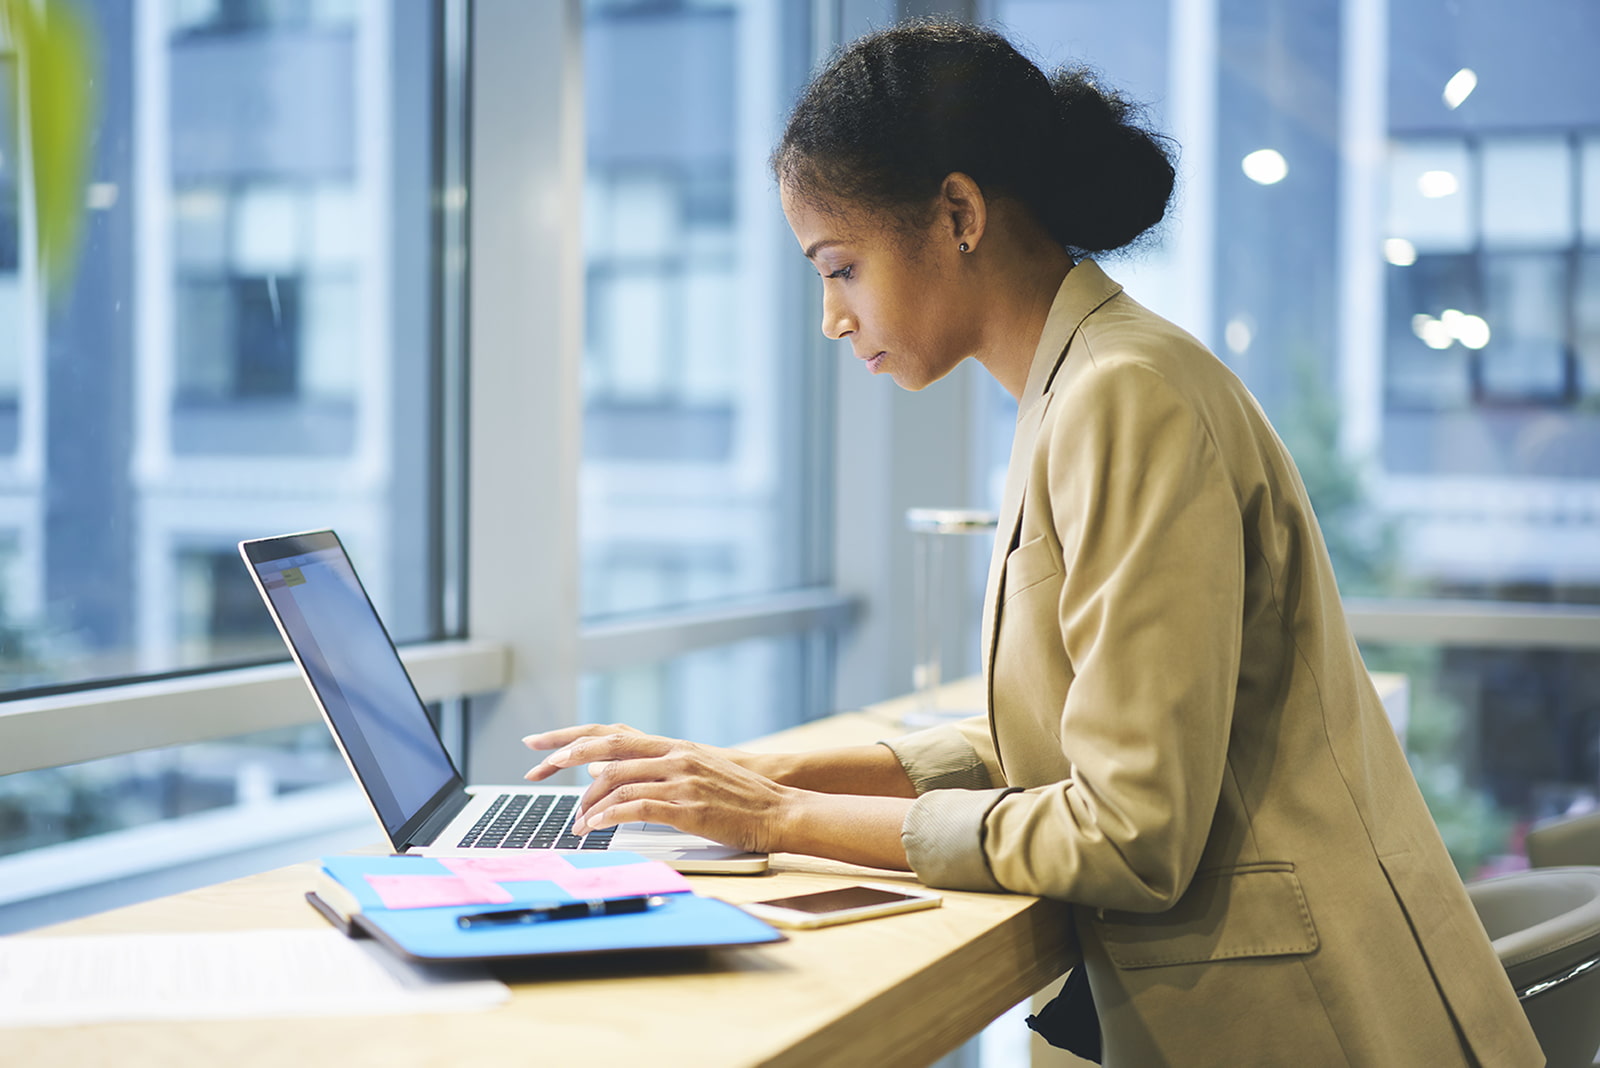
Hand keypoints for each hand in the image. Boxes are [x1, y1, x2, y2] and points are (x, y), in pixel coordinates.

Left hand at [522, 725, 796, 854]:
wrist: (778, 808)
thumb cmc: (738, 796)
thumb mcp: (693, 772)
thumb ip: (651, 769)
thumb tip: (602, 772)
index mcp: (672, 746)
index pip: (611, 734)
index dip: (571, 736)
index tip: (538, 743)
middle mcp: (673, 755)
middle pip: (605, 750)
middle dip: (563, 758)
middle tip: (534, 771)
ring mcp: (680, 778)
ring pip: (616, 782)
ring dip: (588, 804)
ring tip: (575, 824)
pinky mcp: (686, 806)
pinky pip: (635, 808)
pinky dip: (608, 817)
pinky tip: (595, 827)